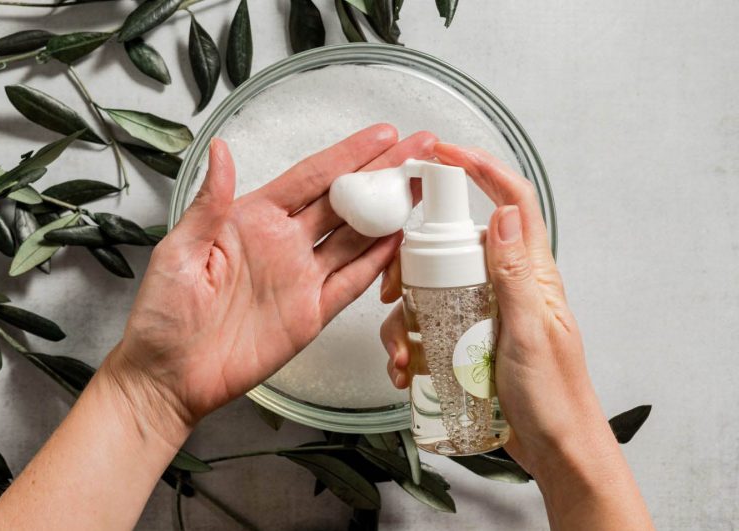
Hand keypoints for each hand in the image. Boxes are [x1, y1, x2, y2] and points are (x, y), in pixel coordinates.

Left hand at [105, 124, 436, 444]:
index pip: (311, 177)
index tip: (382, 135)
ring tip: (421, 187)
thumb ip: (209, 204)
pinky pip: (352, 282)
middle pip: (344, 200)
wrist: (170, 376)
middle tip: (419, 148)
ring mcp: (301, 277)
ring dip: (389, 212)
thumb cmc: (163, 314)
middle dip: (383, 173)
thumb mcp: (178, 251)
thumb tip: (222, 151)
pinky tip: (400, 240)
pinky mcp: (312, 313)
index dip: (348, 155)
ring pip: (356, 236)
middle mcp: (284, 243)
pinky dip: (378, 263)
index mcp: (252, 219)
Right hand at [379, 143, 614, 475]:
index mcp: (529, 275)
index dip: (481, 170)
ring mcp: (482, 314)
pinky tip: (406, 370)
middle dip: (413, 264)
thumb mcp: (531, 334)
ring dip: (405, 320)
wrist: (554, 450)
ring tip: (400, 355)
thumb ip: (517, 276)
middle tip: (394, 290)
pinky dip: (409, 345)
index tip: (443, 153)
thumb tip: (502, 213)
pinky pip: (428, 328)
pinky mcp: (467, 342)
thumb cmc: (555, 397)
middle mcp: (503, 287)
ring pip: (431, 292)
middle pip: (451, 248)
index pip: (510, 203)